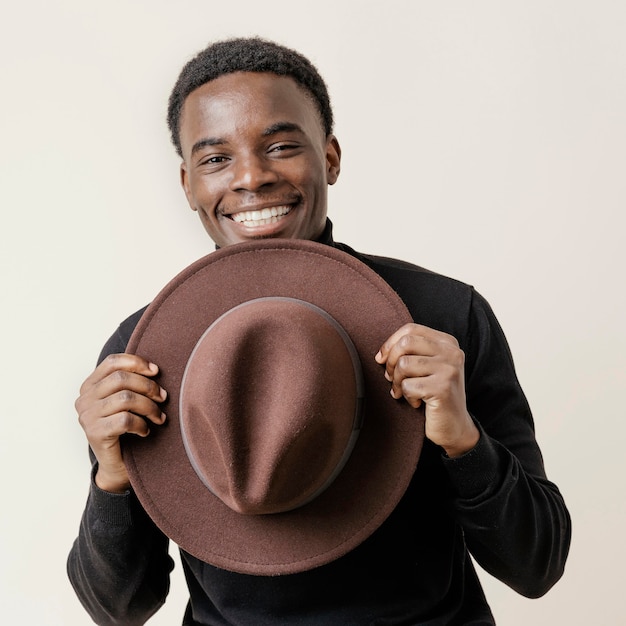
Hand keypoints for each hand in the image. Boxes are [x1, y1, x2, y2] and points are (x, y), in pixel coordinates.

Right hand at [75, 354, 166, 492]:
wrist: (116, 465)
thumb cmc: (125, 429)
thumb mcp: (126, 401)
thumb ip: (132, 383)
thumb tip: (154, 369)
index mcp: (90, 386)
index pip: (112, 362)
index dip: (136, 362)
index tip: (156, 371)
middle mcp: (84, 399)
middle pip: (121, 379)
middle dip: (148, 386)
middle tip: (163, 397)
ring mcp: (87, 417)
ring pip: (126, 399)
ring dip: (149, 407)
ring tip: (158, 417)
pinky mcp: (95, 433)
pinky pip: (125, 420)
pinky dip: (142, 424)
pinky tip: (145, 431)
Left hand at [375, 323, 478, 457]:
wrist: (455, 426)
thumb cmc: (435, 394)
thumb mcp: (427, 367)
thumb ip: (411, 353)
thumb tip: (381, 355)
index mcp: (447, 342)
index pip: (411, 329)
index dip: (390, 343)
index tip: (381, 359)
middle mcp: (452, 352)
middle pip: (405, 343)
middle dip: (391, 362)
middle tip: (391, 378)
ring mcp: (449, 369)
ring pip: (404, 365)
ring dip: (397, 382)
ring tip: (404, 392)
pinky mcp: (442, 388)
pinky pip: (408, 386)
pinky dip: (407, 396)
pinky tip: (416, 402)